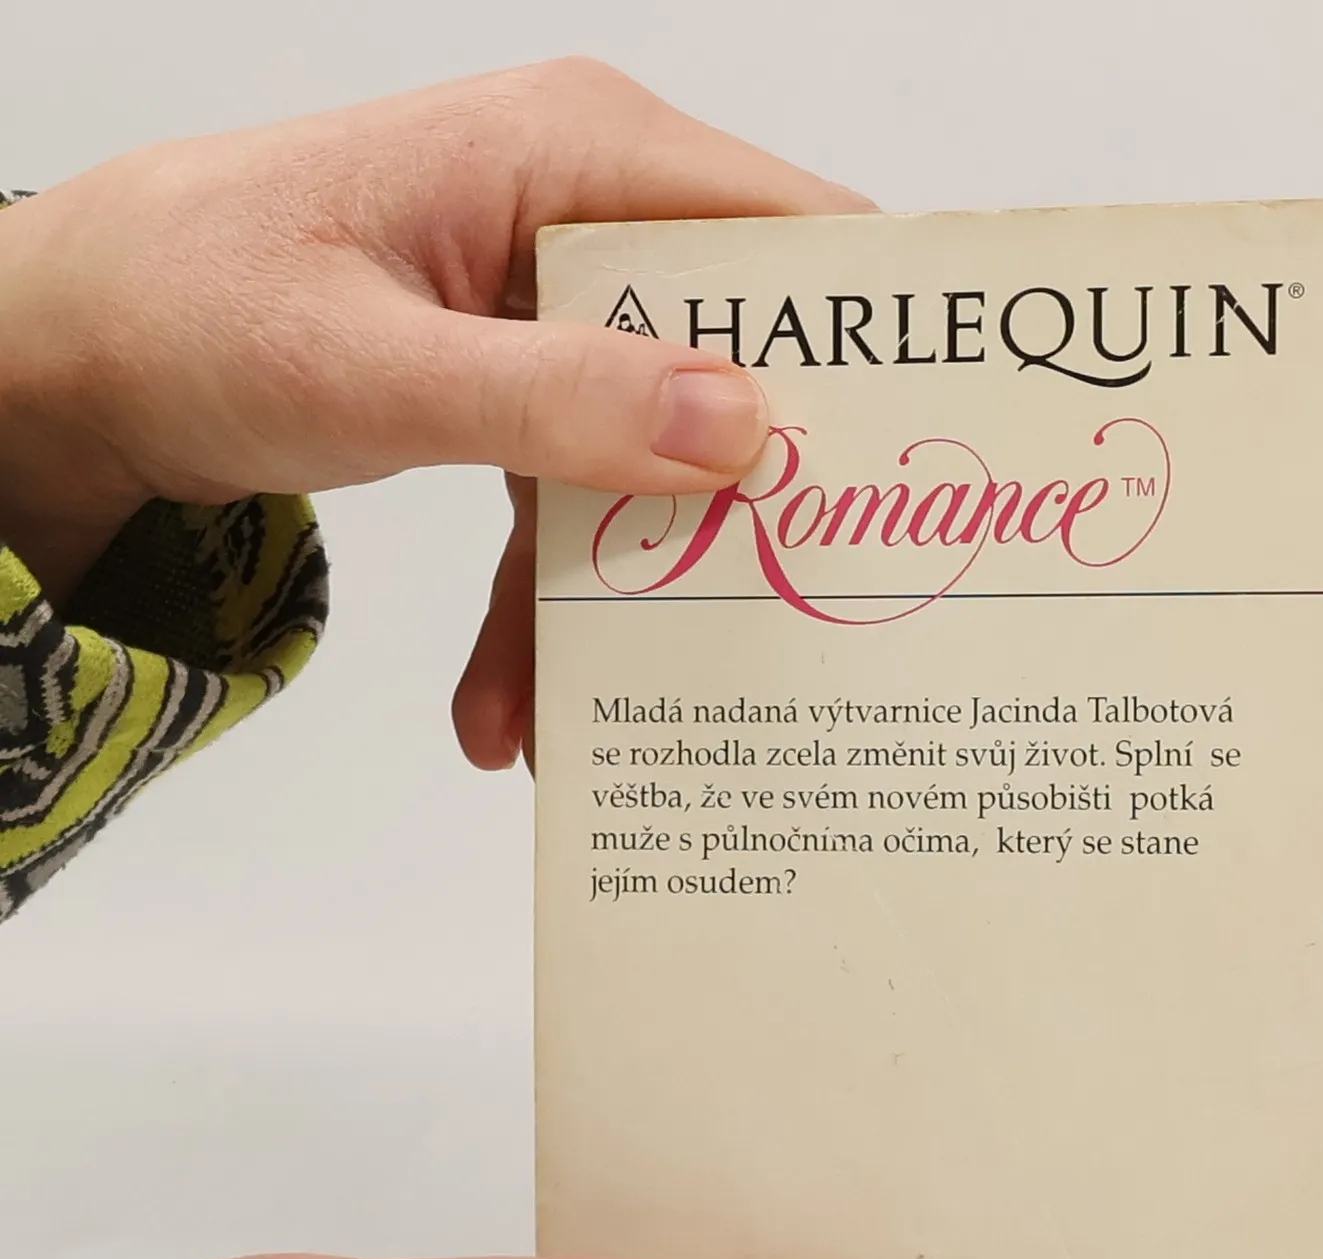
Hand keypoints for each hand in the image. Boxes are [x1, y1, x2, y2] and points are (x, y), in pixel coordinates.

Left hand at [0, 60, 867, 767]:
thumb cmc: (188, 306)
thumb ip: (554, 399)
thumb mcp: (372, 365)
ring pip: (655, 459)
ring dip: (621, 594)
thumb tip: (738, 425)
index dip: (868, 350)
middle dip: (746, 512)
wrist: (74, 347)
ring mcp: (557, 303)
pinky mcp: (524, 377)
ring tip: (563, 715)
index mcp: (577, 152)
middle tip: (787, 626)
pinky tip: (504, 698)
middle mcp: (588, 214)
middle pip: (739, 366)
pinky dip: (544, 598)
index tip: (913, 479)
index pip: (788, 235)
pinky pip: (577, 494)